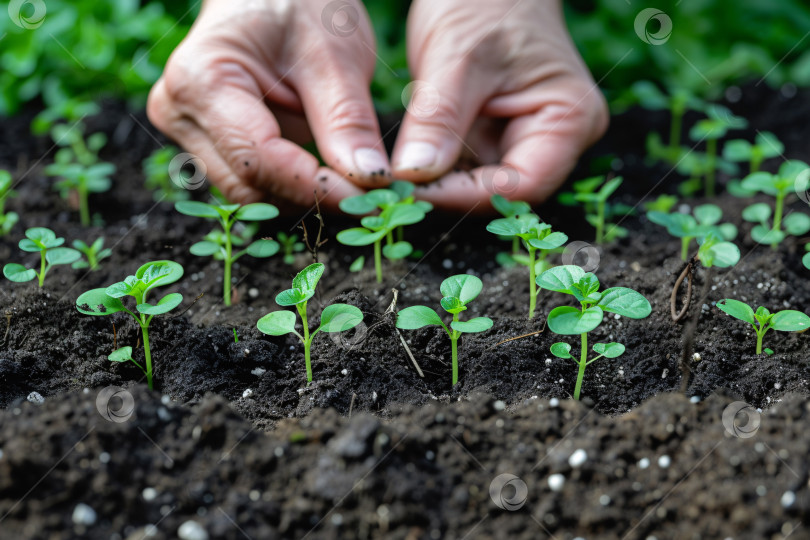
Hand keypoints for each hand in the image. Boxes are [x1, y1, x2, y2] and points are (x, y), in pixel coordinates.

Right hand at [147, 0, 390, 208]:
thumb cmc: (300, 4)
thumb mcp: (334, 55)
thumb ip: (348, 122)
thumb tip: (370, 183)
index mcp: (201, 81)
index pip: (259, 160)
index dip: (315, 188)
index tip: (369, 198)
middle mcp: (181, 112)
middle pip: (250, 184)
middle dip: (312, 196)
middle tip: (371, 196)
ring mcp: (189, 130)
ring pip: (252, 190)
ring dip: (305, 194)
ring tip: (356, 182)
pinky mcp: (207, 141)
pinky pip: (254, 179)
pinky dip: (295, 183)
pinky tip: (332, 173)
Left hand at [393, 0, 608, 209]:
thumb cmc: (485, 2)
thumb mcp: (457, 57)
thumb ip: (438, 121)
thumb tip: (411, 176)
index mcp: (569, 119)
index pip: (523, 185)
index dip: (467, 197)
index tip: (412, 194)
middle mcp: (555, 139)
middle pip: (504, 192)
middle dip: (450, 194)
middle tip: (395, 193)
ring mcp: (525, 140)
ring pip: (481, 185)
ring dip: (439, 186)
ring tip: (395, 182)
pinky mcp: (496, 137)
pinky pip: (467, 168)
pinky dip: (437, 171)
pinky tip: (406, 168)